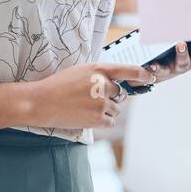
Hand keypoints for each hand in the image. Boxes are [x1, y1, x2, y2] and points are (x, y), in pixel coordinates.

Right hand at [24, 62, 155, 128]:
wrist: (40, 102)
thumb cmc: (58, 86)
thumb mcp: (80, 72)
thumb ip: (99, 76)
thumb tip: (117, 86)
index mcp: (98, 70)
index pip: (127, 69)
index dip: (141, 74)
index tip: (149, 77)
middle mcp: (102, 84)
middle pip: (120, 94)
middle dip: (111, 98)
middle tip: (93, 100)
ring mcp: (101, 102)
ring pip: (116, 109)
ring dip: (106, 110)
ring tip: (86, 108)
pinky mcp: (97, 118)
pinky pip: (111, 121)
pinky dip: (102, 121)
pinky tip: (88, 117)